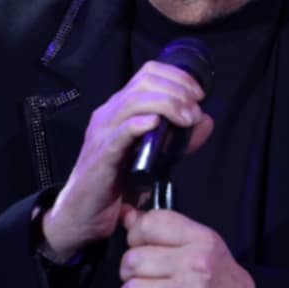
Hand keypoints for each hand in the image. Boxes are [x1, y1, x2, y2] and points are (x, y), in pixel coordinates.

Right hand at [41, 61, 214, 260]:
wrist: (83, 214)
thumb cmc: (116, 184)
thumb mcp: (152, 157)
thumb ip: (179, 139)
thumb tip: (205, 120)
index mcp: (120, 109)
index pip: (148, 74)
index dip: (177, 77)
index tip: (198, 94)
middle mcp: (109, 115)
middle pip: (144, 82)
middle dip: (177, 90)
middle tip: (195, 110)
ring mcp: (102, 133)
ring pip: (134, 102)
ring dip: (167, 105)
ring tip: (187, 119)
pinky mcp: (101, 156)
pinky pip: (120, 133)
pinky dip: (140, 124)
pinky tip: (156, 125)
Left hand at [117, 208, 256, 287]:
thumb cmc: (224, 282)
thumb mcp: (205, 247)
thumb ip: (167, 231)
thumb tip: (128, 217)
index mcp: (201, 240)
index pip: (150, 224)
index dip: (135, 235)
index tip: (140, 246)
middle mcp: (193, 265)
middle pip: (133, 259)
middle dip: (129, 271)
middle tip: (141, 277)